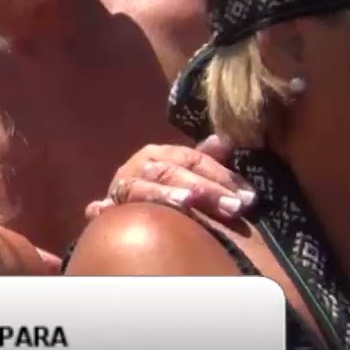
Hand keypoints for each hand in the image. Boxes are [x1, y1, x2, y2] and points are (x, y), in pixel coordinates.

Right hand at [85, 135, 255, 221]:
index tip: (248, 197)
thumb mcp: (186, 172)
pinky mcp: (105, 208)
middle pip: (171, 172)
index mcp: (158, 154)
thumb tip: (225, 139)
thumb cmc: (164, 189)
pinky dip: (102, 209)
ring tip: (185, 202)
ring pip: (142, 188)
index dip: (221, 176)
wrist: (130, 209)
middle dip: (204, 189)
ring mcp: (120, 186)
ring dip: (162, 194)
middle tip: (233, 208)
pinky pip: (103, 208)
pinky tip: (105, 210)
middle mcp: (137, 165)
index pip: (192, 159)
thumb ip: (206, 160)